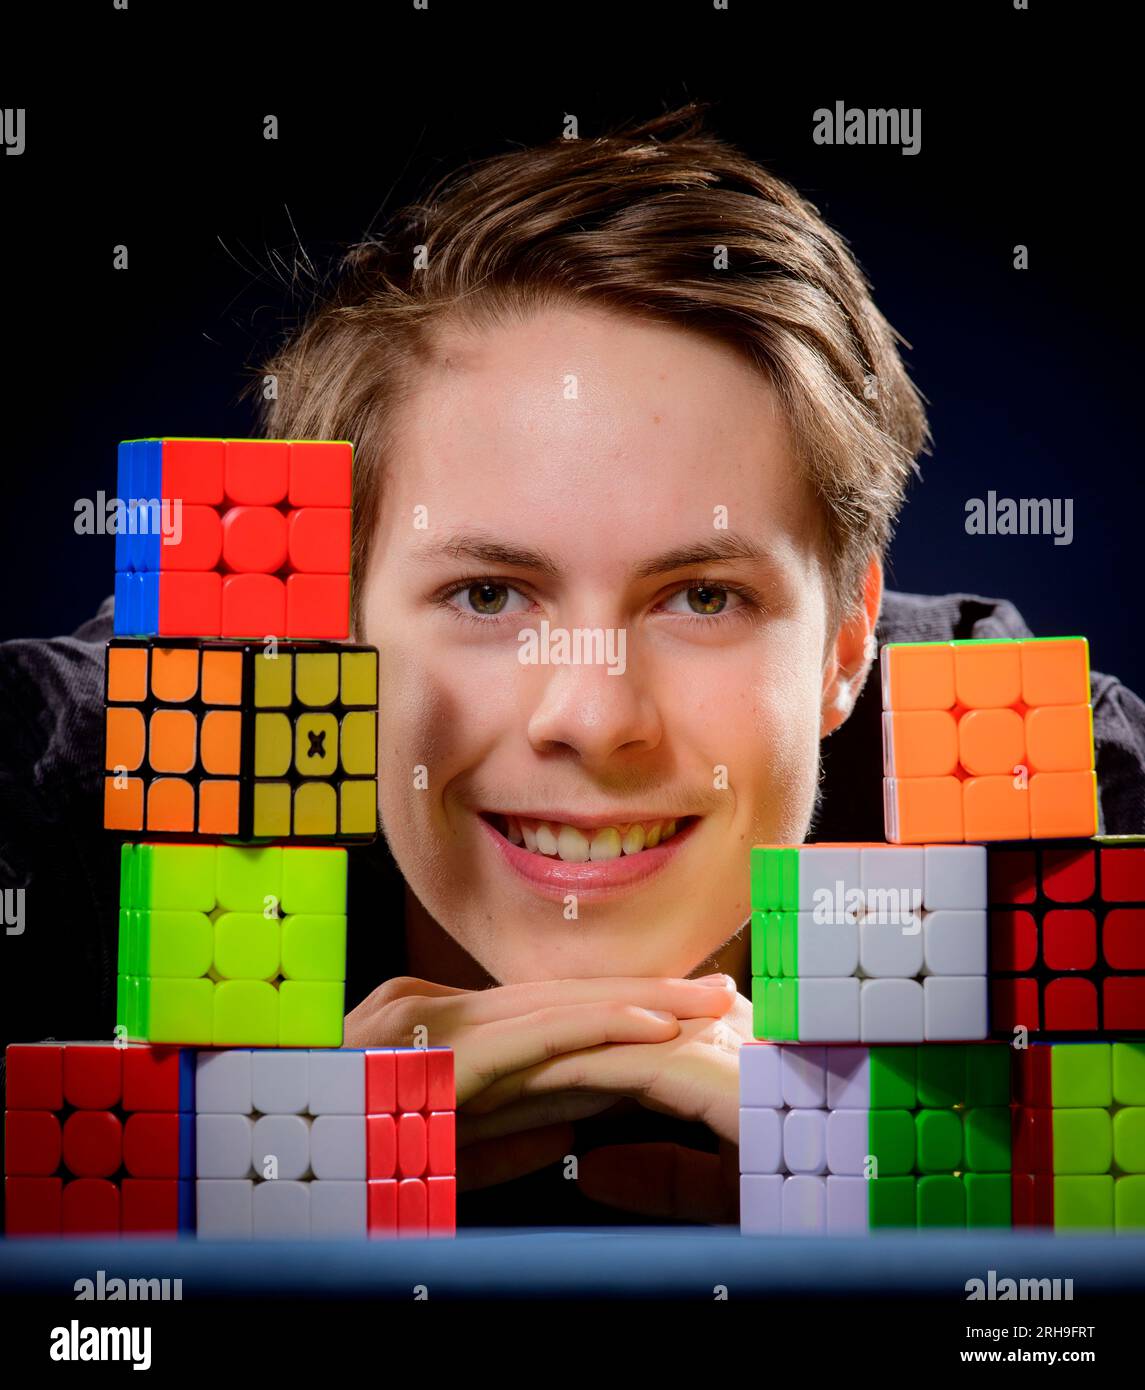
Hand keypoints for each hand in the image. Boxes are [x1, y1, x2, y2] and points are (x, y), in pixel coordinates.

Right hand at [343, 973, 737, 1191]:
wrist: (262, 1163)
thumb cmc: (341, 1160)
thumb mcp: (432, 1148)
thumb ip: (499, 1133)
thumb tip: (567, 1129)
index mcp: (435, 1021)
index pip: (544, 1008)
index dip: (616, 1004)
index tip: (683, 1009)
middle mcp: (433, 1005)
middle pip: (560, 995)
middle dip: (646, 993)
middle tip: (721, 991)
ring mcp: (429, 1021)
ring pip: (554, 1005)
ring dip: (642, 1002)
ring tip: (707, 1004)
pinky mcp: (434, 1054)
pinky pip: (529, 1036)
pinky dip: (597, 1026)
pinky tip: (651, 1026)